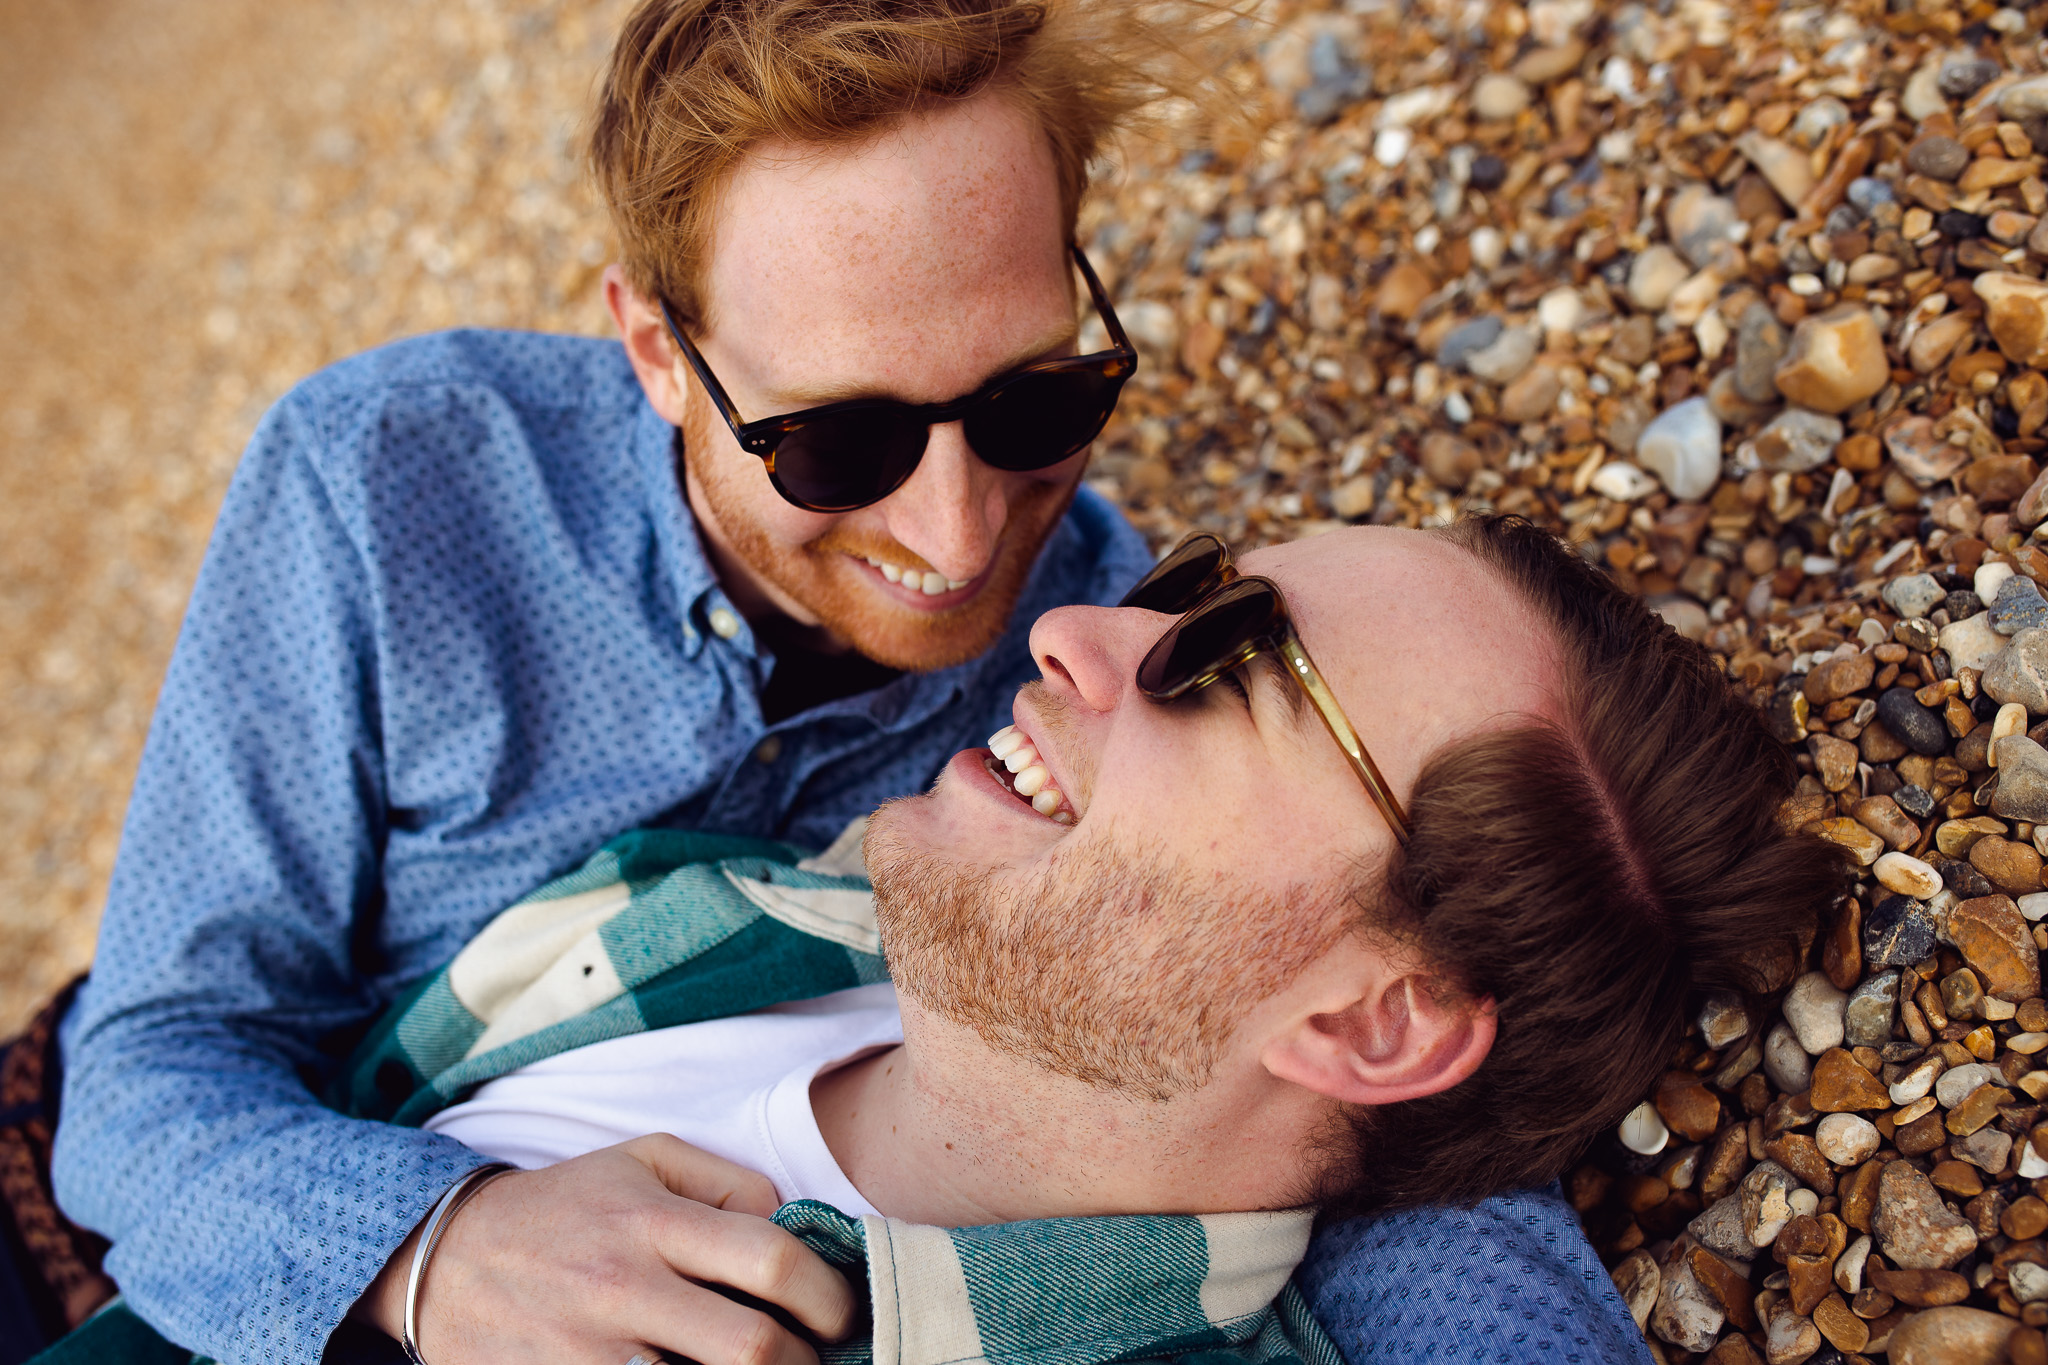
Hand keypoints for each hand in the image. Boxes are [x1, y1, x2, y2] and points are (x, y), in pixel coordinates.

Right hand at [352, 1135, 859, 1364]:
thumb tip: (795, 1220)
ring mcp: (590, 1352)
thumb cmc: (566, 1207)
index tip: (841, 1314)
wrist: (444, 1260)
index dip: (830, 1296)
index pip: (773, 1260)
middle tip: (814, 1362)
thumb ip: (727, 1184)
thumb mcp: (643, 1160)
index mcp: (653, 1222)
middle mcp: (625, 1288)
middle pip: (752, 1349)